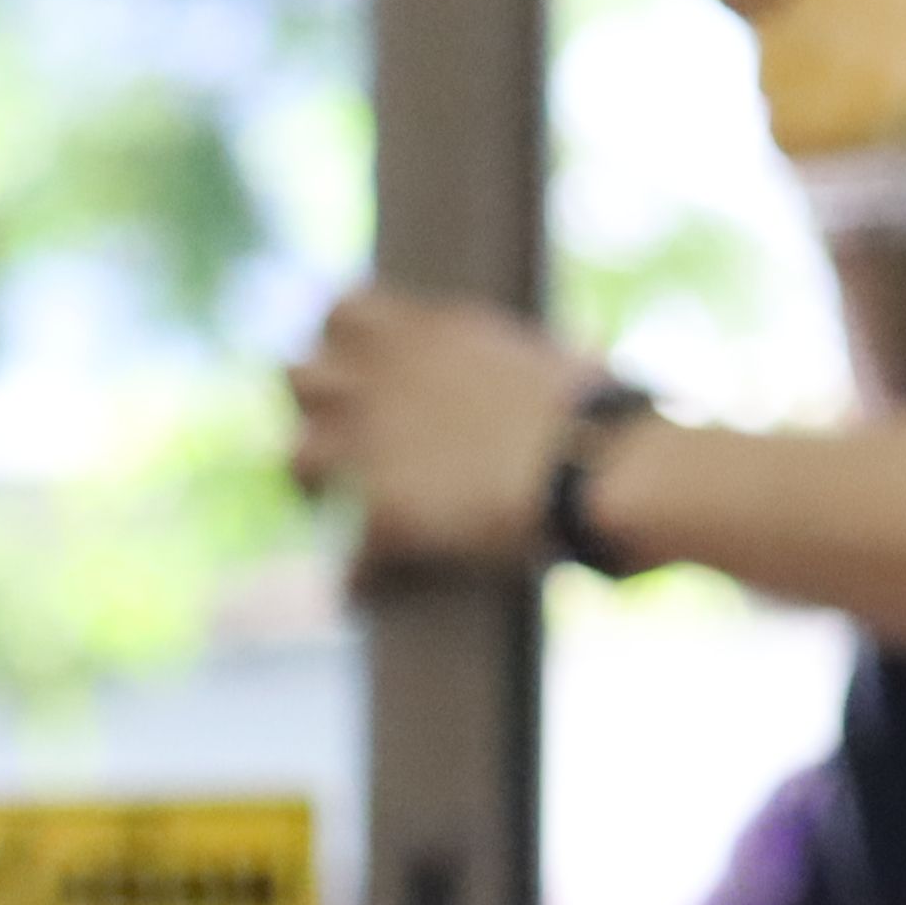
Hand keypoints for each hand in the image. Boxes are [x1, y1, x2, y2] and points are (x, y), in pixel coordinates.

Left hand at [286, 285, 604, 582]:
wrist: (606, 471)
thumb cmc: (607, 415)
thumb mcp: (550, 359)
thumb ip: (507, 362)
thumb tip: (555, 357)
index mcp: (429, 335)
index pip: (341, 312)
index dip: (341, 345)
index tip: (360, 372)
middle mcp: (386, 381)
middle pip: (299, 378)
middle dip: (315, 412)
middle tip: (347, 444)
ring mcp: (375, 446)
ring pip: (298, 460)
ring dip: (319, 489)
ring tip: (346, 513)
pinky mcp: (382, 512)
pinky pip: (344, 557)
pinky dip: (358, 579)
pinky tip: (370, 592)